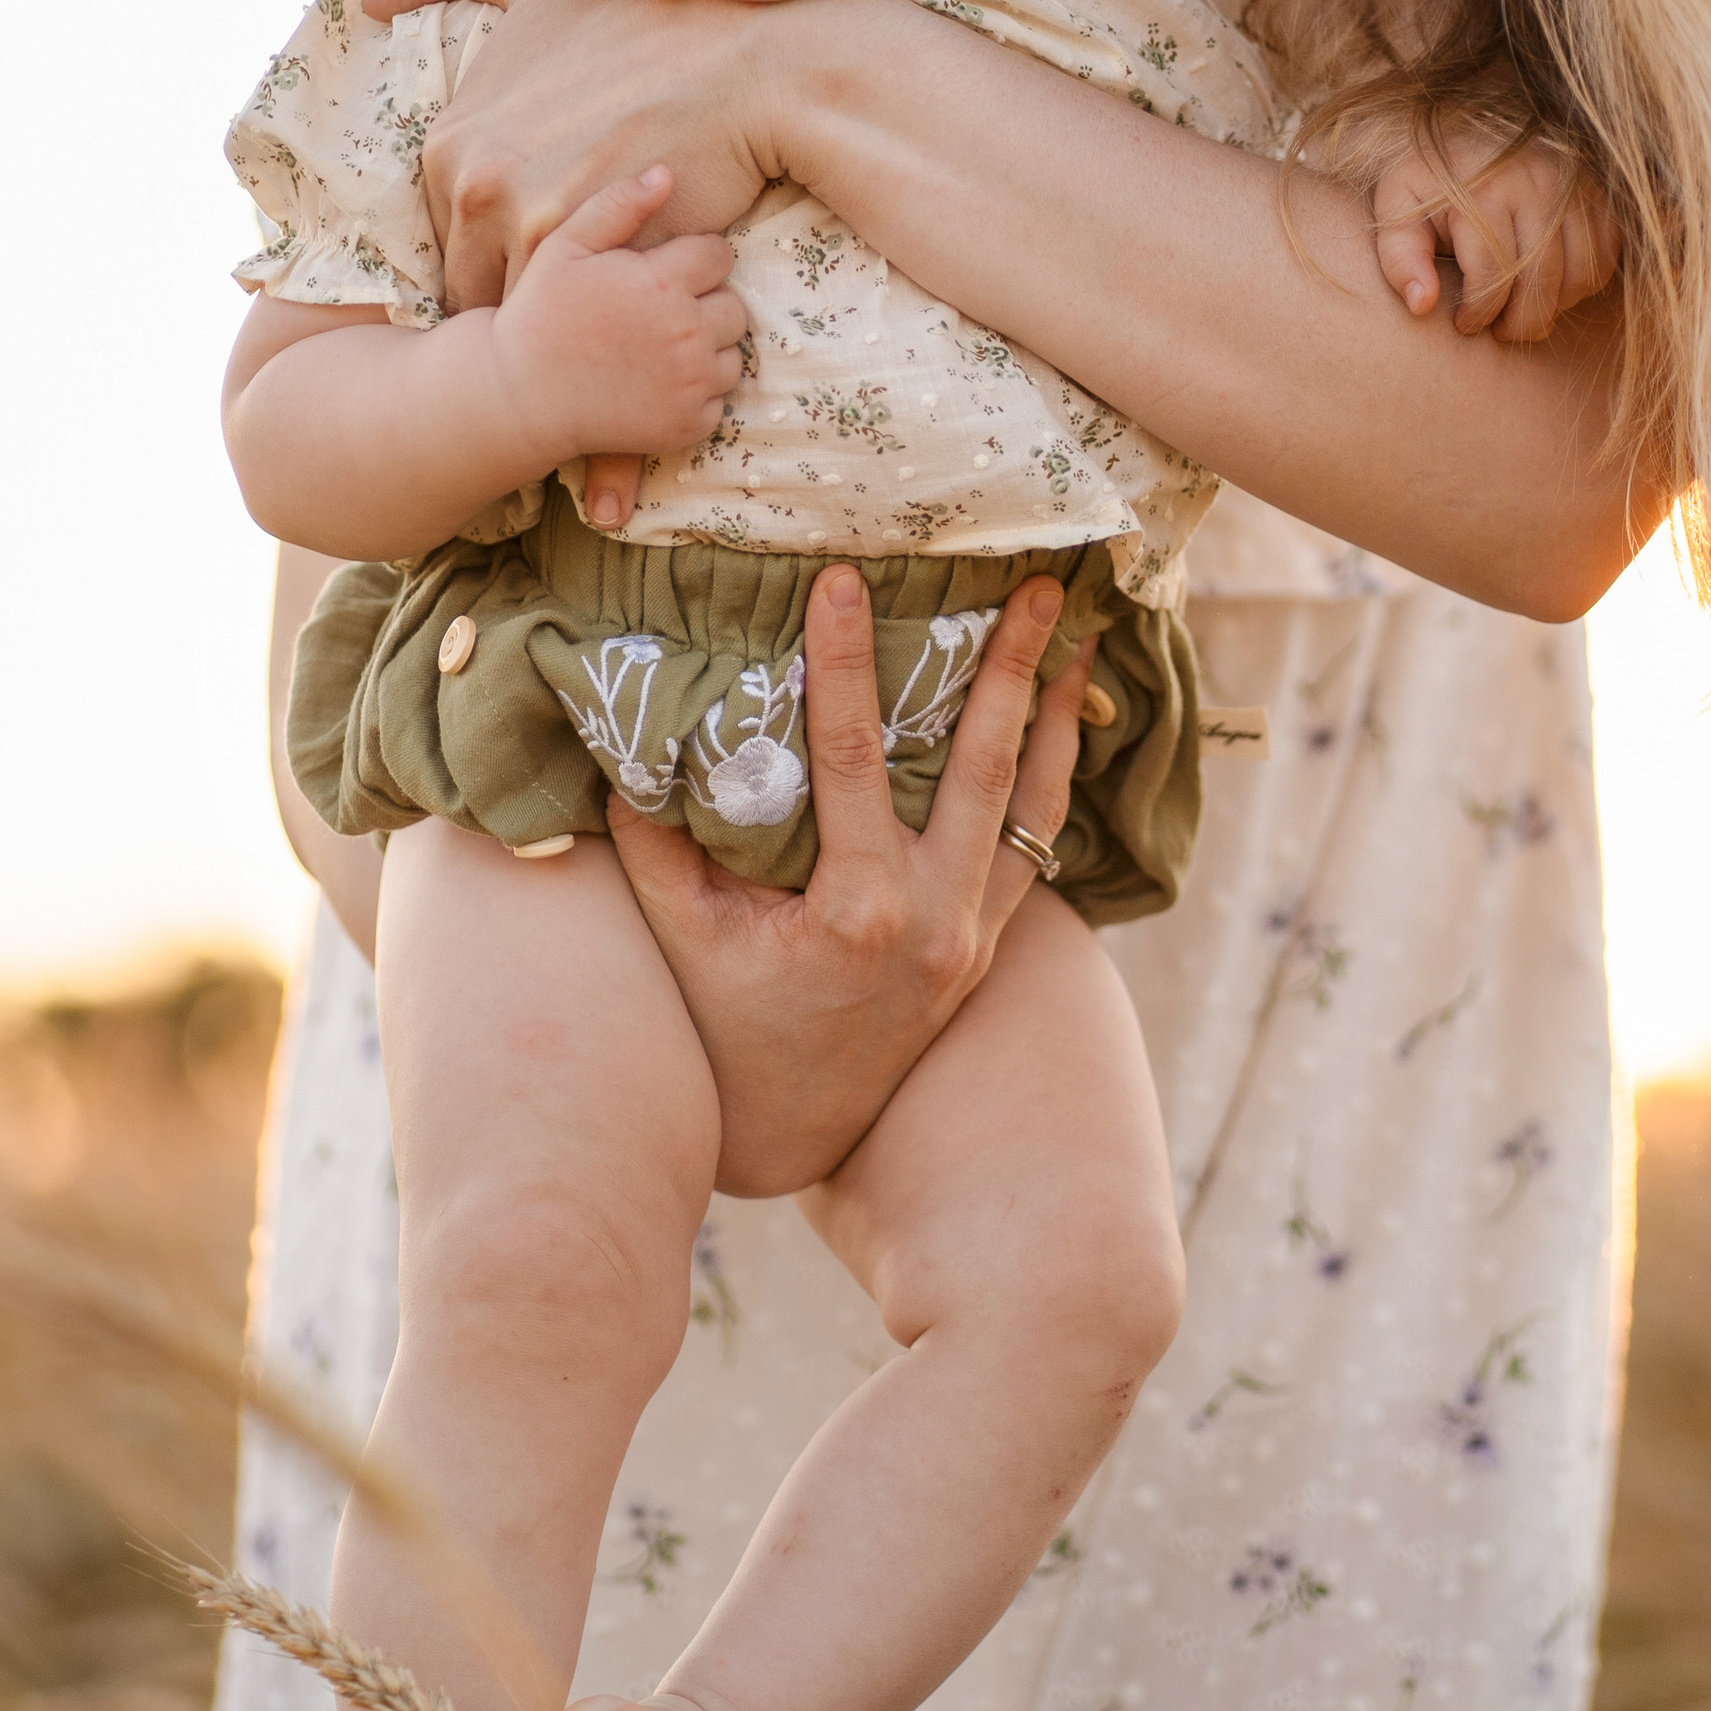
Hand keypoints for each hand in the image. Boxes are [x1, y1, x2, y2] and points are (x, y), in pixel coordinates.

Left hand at [361, 0, 789, 312]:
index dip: (496, 246)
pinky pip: (581, 334)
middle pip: (479, 283)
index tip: (543, 241)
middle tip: (574, 294)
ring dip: (559, 325)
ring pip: (527, 315)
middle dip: (518, 291)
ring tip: (601, 326)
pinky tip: (627, 338)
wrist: (757, 61)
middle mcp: (476, 190)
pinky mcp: (597, 270)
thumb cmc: (654, 13)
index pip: (449, 236)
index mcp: (450, 143)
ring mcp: (534, 234)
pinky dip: (601, 343)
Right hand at [491, 166, 746, 490]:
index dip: (693, 259)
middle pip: (733, 304)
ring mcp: (691, 382)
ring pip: (732, 352)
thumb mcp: (565, 246)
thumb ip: (617, 205)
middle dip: (704, 303)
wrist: (518, 397)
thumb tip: (666, 173)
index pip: (719, 255)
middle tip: (659, 312)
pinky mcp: (689, 423)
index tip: (663, 272)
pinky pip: (718, 398)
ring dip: (706, 347)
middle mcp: (686, 331)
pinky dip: (696, 392)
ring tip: (657, 347)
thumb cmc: (539, 315)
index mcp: (662, 282)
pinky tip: (655, 383)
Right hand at [607, 566, 1090, 1198]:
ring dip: (1056, 716)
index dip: (845, 663)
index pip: (853, 757)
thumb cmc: (727, 1029)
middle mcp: (937, 918)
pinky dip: (1053, 781)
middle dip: (1012, 667)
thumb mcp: (682, 937)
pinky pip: (1038, 846)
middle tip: (1040, 582)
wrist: (796, 1130)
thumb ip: (656, 840)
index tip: (845, 580)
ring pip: (1034, 805)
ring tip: (1081, 635)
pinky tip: (1063, 723)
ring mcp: (974, 934)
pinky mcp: (988, 944)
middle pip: (987, 767)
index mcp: (860, 910)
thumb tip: (629, 734)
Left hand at [1372, 123, 1622, 343]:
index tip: (1464, 323)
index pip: (1493, 278)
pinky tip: (1552, 285)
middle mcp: (1538, 182)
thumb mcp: (1397, 208)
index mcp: (1485, 190)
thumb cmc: (1429, 177)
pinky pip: (1606, 256)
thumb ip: (1399, 258)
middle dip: (1520, 324)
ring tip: (1523, 310)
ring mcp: (1576, 184)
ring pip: (1581, 275)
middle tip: (1500, 330)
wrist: (1469, 128)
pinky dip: (1584, 283)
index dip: (1478, 315)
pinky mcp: (1599, 190)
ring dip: (1554, 307)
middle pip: (1542, 283)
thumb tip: (1422, 304)